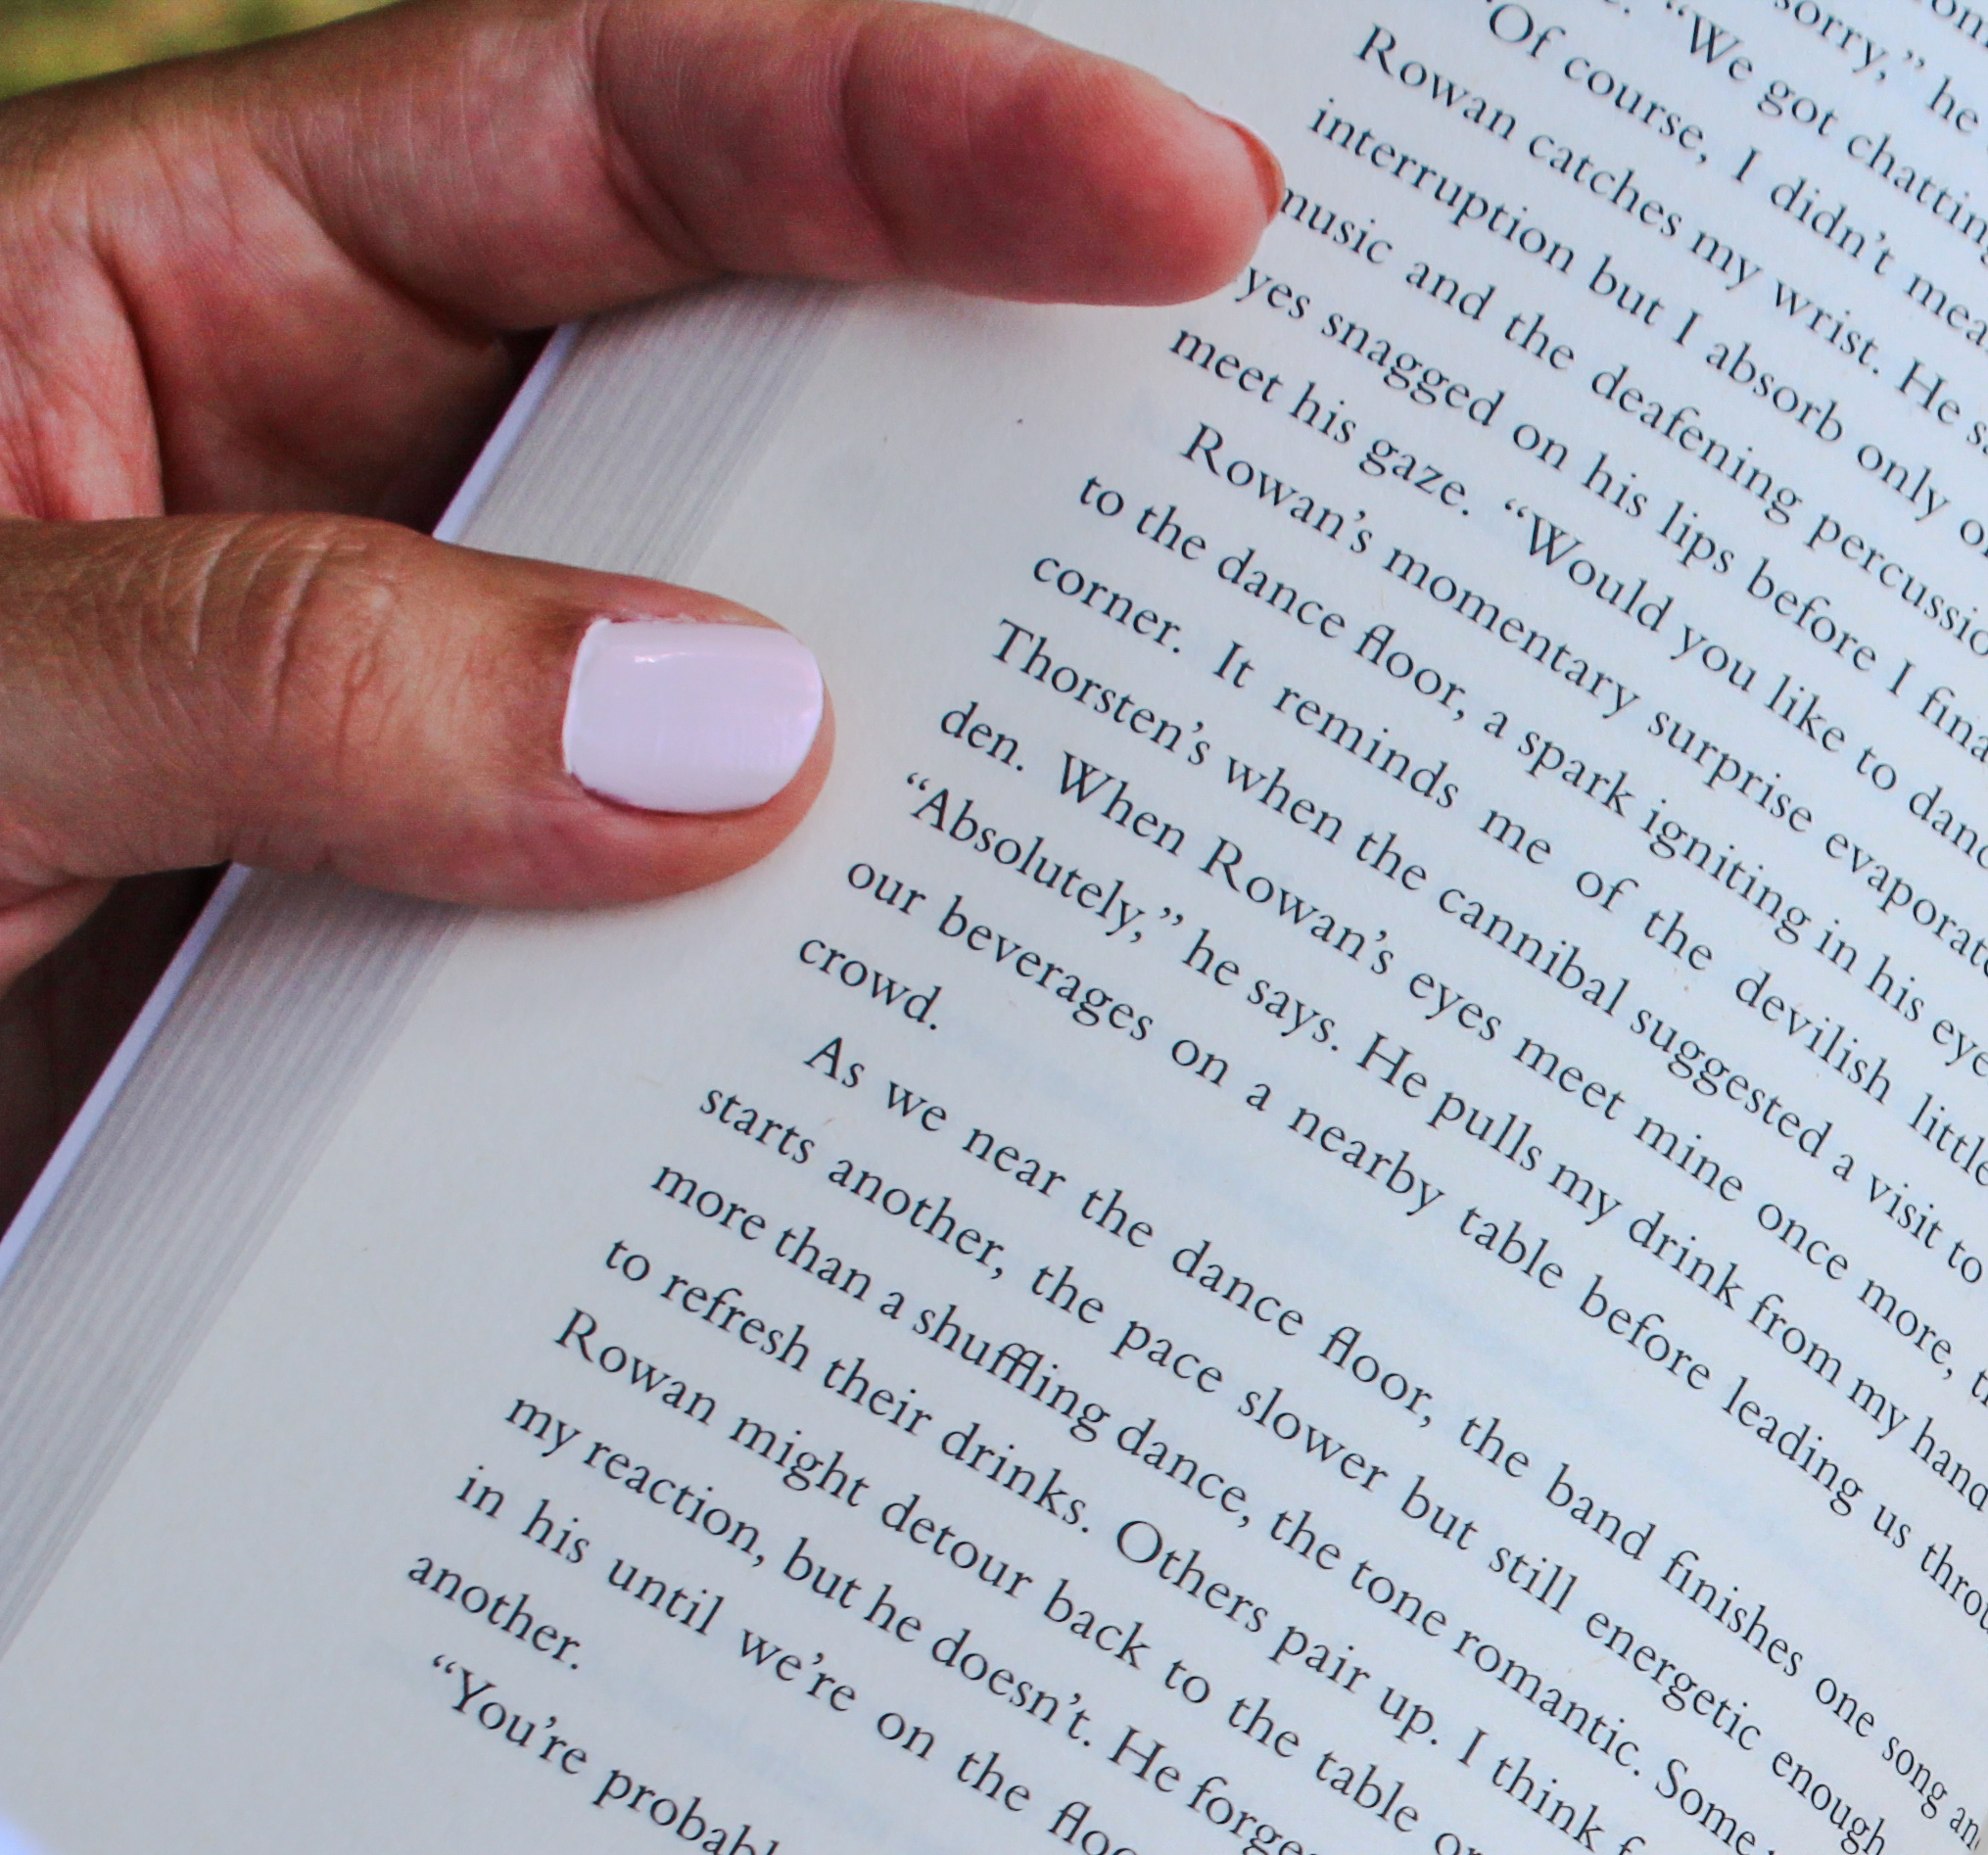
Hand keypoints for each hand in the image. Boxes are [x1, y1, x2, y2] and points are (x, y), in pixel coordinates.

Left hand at [0, 0, 1276, 1194]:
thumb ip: (276, 675)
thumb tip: (731, 731)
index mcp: (174, 298)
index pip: (613, 132)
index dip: (919, 132)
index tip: (1187, 204)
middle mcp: (329, 510)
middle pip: (764, 410)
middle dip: (1038, 439)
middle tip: (1335, 490)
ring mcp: (399, 778)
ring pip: (763, 735)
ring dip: (964, 792)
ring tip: (1226, 834)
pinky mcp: (416, 1026)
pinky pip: (680, 1011)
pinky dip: (827, 1060)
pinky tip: (980, 1110)